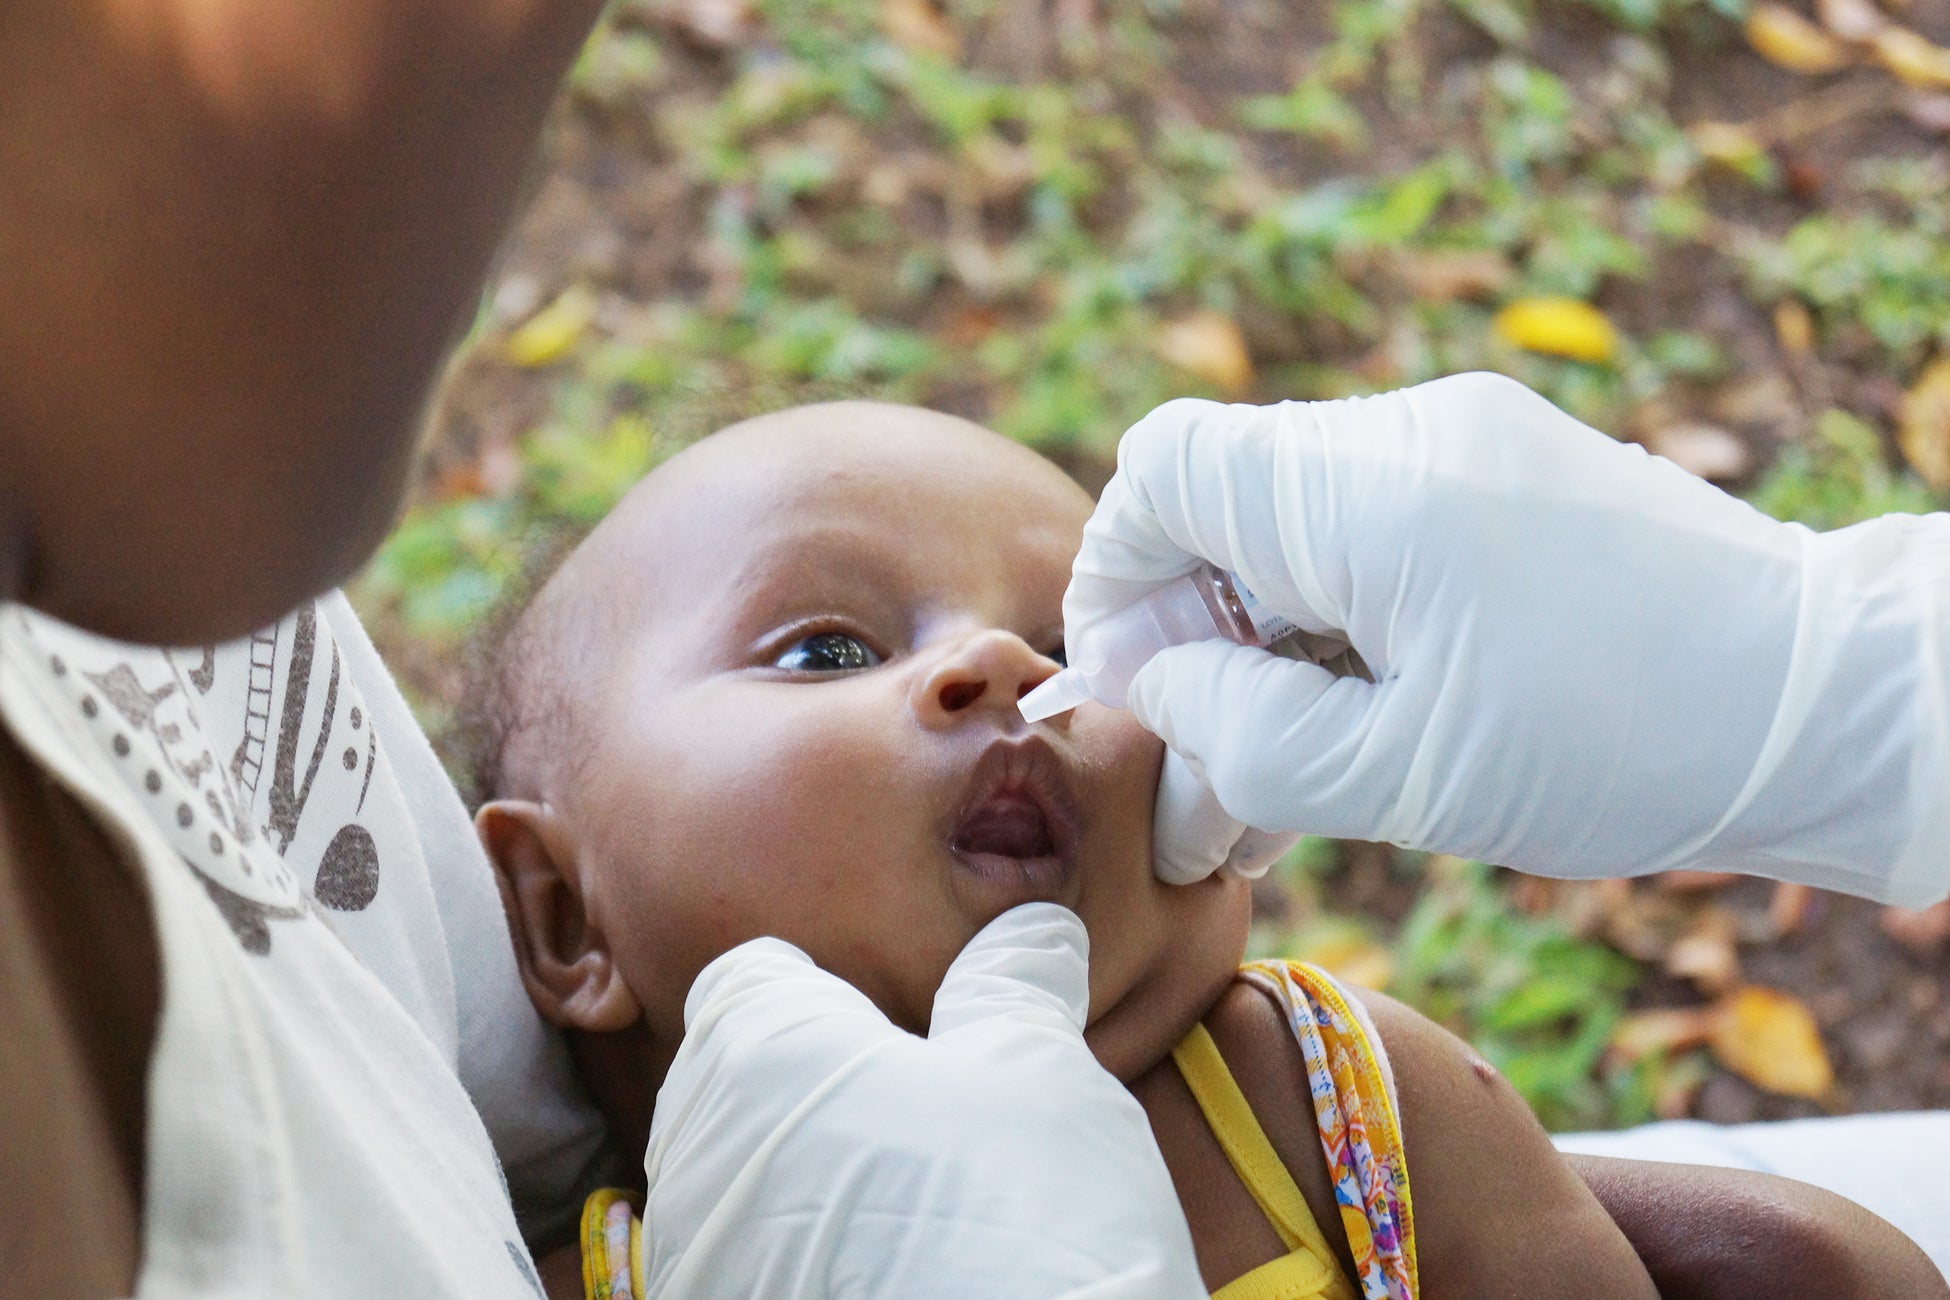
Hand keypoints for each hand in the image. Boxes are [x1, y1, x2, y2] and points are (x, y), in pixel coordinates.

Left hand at [642, 903, 1202, 1298]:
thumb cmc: (1020, 1218)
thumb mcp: (1039, 1072)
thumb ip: (1011, 985)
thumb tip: (1030, 929)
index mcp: (756, 1049)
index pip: (754, 976)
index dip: (835, 986)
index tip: (907, 1022)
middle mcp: (694, 1151)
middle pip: (740, 1078)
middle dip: (822, 1083)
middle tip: (934, 1117)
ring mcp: (697, 1262)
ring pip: (743, 1179)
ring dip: (811, 1177)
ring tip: (922, 1207)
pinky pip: (751, 1267)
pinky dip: (807, 1260)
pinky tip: (897, 1273)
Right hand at [1067, 372, 1949, 903]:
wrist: (1831, 696)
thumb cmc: (1625, 742)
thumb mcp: (1403, 775)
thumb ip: (1242, 744)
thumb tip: (1147, 708)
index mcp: (1369, 491)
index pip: (1162, 468)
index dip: (1121, 575)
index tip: (1143, 688)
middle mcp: (1411, 429)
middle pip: (1222, 491)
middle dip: (1193, 619)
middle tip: (1223, 750)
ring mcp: (1469, 436)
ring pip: (1295, 510)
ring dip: (1267, 622)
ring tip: (1302, 746)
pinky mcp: (1511, 466)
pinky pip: (1373, 516)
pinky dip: (1340, 603)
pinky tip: (1373, 699)